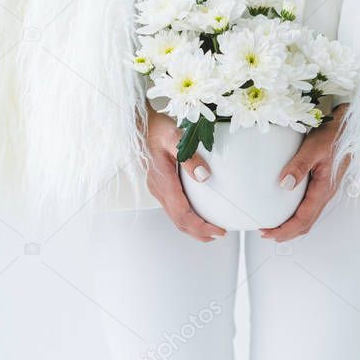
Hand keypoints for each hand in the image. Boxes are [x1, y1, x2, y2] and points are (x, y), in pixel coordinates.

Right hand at [145, 109, 226, 242]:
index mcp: (163, 182)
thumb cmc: (157, 129)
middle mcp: (159, 189)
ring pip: (175, 217)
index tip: (218, 230)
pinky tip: (198, 214)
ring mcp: (158, 189)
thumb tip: (204, 176)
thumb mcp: (175, 137)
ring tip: (211, 231)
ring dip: (193, 228)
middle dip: (199, 232)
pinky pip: (174, 208)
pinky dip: (187, 217)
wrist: (140, 124)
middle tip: (219, 234)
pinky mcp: (160, 186)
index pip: (183, 214)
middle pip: (179, 222)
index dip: (201, 227)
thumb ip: (189, 157)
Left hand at [261, 105, 350, 242]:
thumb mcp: (314, 147)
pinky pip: (309, 207)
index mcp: (325, 189)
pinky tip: (285, 209)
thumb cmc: (333, 134)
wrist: (348, 126)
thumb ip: (299, 166)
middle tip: (265, 234)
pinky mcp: (322, 185)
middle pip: (306, 224)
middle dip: (286, 233)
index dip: (285, 230)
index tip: (268, 232)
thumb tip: (284, 185)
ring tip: (273, 226)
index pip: (304, 219)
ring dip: (291, 226)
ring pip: (308, 217)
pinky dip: (296, 215)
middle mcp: (326, 193)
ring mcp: (324, 190)